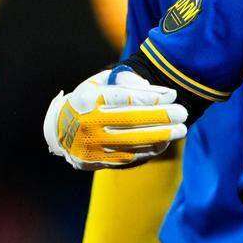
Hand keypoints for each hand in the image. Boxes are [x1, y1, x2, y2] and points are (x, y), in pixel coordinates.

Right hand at [43, 68, 186, 169]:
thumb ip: (127, 81)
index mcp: (88, 99)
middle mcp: (87, 122)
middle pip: (130, 120)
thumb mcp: (101, 83)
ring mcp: (90, 144)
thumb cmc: (89, 101)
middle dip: (161, 117)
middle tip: (183, 113)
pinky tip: (164, 142)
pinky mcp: (95, 161)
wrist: (59, 130)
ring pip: (132, 141)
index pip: (125, 97)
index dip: (151, 97)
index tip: (172, 96)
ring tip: (181, 130)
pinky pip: (128, 157)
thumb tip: (160, 92)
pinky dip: (149, 149)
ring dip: (161, 136)